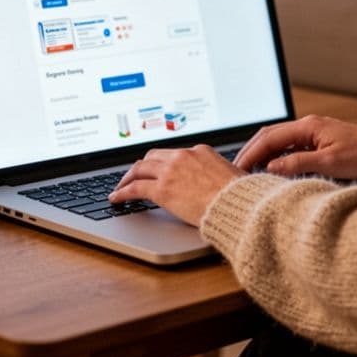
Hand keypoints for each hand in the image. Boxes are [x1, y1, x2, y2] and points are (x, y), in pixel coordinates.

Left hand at [109, 145, 242, 225]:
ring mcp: (170, 171)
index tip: (156, 170)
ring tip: (121, 187)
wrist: (238, 205)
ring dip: (128, 178)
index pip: (173, 154)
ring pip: (139, 169)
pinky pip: (135, 188)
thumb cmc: (240, 196)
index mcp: (200, 151)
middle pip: (152, 157)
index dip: (161, 163)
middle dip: (141, 166)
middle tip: (133, 176)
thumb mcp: (231, 176)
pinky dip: (122, 192)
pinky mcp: (162, 189)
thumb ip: (218, 175)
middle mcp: (183, 156)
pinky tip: (117, 199)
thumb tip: (218, 183)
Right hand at [233, 115, 356, 179]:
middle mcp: (308, 126)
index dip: (250, 153)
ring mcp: (313, 133)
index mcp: (308, 126)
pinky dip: (277, 157)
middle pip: (269, 136)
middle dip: (252, 152)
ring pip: (279, 142)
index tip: (237, 169)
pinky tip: (273, 170)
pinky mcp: (320, 142)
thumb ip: (297, 163)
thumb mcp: (329, 162)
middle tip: (237, 171)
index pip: (268, 138)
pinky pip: (291, 147)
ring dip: (263, 155)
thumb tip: (270, 167)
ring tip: (250, 172)